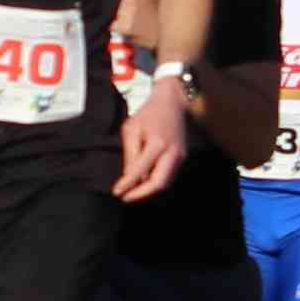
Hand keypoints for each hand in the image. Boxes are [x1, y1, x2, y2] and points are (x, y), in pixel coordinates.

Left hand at [113, 73, 195, 203]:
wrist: (173, 102)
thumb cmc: (149, 114)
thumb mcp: (132, 129)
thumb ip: (130, 153)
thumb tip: (127, 176)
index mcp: (157, 143)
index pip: (140, 171)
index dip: (128, 184)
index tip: (117, 192)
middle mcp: (172, 153)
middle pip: (158, 183)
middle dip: (141, 194)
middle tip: (126, 198)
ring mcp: (180, 156)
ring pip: (165, 183)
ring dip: (148, 191)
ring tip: (132, 192)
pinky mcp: (182, 157)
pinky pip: (169, 176)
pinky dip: (156, 183)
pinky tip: (144, 183)